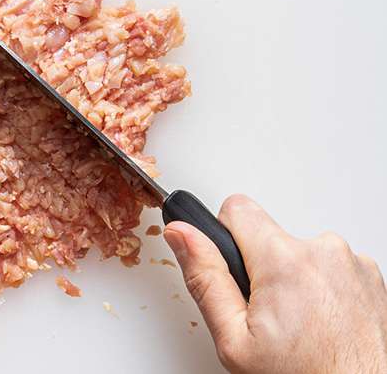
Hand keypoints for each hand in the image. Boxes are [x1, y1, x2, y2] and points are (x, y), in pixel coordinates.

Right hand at [167, 195, 386, 373]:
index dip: (226, 238)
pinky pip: (334, 268)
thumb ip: (204, 278)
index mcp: (284, 260)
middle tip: (270, 316)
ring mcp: (355, 265)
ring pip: (304, 254)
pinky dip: (327, 290)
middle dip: (263, 268)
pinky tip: (325, 324)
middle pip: (272, 237)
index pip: (237, 208)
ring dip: (298, 280)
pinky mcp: (373, 279)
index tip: (235, 269)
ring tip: (303, 326)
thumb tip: (181, 233)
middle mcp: (325, 252)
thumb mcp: (235, 340)